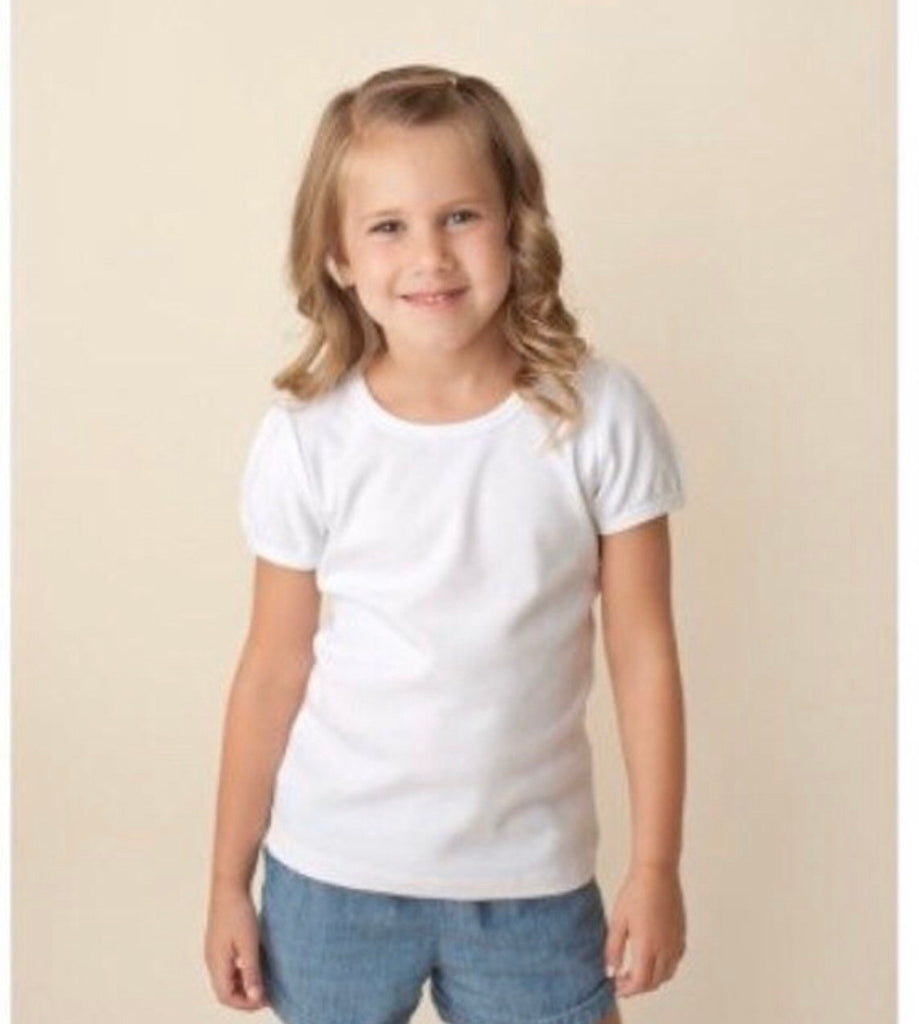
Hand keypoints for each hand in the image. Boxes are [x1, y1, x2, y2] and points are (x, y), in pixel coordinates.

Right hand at [204, 881, 267, 1010]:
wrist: (229, 885)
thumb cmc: (239, 912)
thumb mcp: (249, 944)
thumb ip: (252, 971)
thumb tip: (255, 997)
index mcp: (217, 963)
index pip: (226, 996)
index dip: (245, 1004)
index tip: (265, 1000)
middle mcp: (212, 960)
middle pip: (225, 990)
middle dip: (244, 997)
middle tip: (265, 994)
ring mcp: (214, 951)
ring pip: (226, 978)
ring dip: (242, 984)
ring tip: (262, 981)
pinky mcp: (219, 942)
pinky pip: (227, 966)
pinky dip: (240, 972)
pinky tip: (254, 964)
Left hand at [604, 863, 685, 997]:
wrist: (657, 872)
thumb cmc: (635, 892)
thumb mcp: (618, 920)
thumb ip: (613, 948)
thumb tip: (610, 971)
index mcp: (647, 948)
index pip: (639, 983)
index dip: (627, 989)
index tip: (616, 986)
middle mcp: (665, 950)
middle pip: (654, 982)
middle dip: (638, 987)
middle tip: (623, 981)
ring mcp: (676, 942)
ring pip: (667, 974)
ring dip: (652, 979)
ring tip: (636, 971)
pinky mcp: (681, 933)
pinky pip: (675, 961)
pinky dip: (664, 967)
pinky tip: (653, 957)